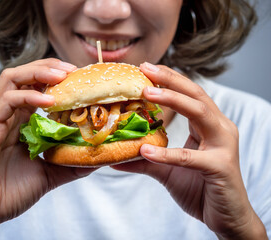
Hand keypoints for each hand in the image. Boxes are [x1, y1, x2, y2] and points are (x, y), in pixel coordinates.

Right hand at [0, 59, 95, 238]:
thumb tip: (97, 157)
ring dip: (39, 73)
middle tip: (73, 70)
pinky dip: (29, 96)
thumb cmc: (12, 192)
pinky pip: (7, 101)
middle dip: (50, 68)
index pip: (38, 88)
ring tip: (62, 76)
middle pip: (25, 75)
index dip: (58, 78)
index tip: (81, 78)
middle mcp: (9, 115)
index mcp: (22, 122)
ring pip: (13, 79)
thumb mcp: (51, 174)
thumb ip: (71, 163)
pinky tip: (48, 101)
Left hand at [113, 62, 266, 238]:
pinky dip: (167, 153)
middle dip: (171, 79)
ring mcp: (223, 146)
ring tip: (146, 92)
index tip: (146, 68)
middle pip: (196, 95)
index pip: (190, 94)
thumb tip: (115, 157)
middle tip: (146, 68)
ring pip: (200, 113)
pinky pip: (190, 158)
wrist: (226, 217)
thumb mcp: (168, 170)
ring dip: (173, 100)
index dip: (169, 79)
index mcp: (209, 126)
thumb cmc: (200, 189)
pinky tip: (146, 151)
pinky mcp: (221, 167)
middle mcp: (220, 129)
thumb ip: (144, 161)